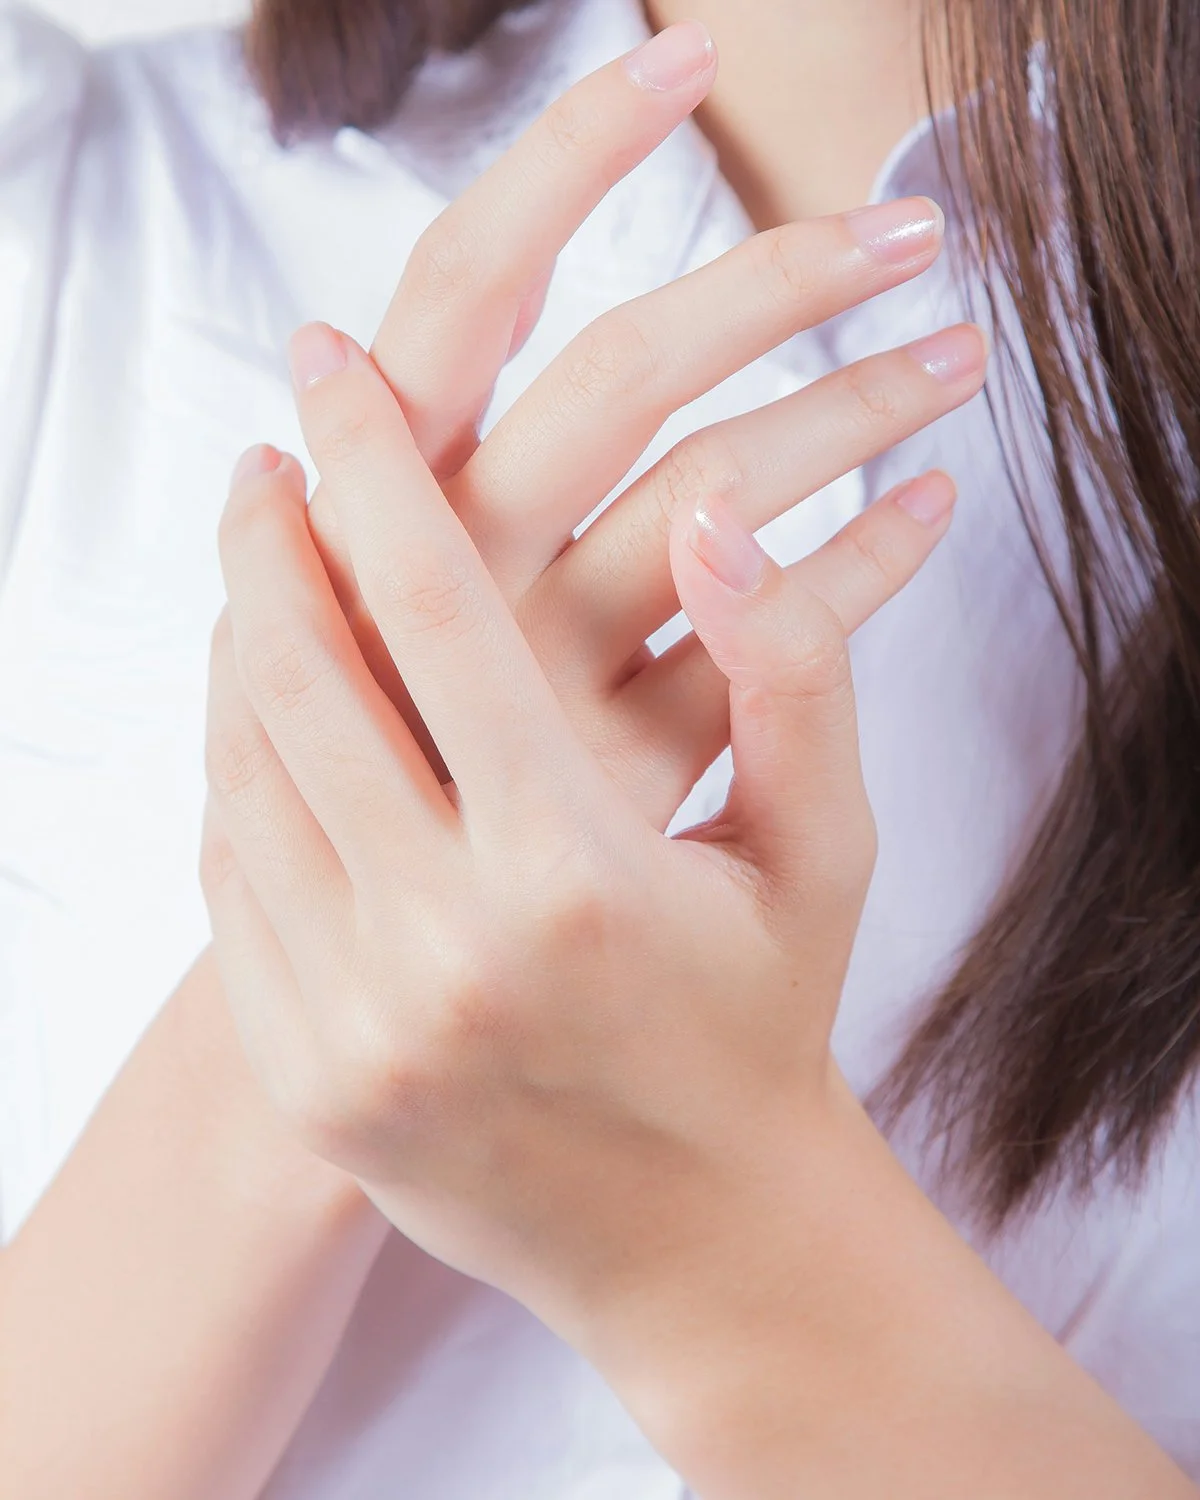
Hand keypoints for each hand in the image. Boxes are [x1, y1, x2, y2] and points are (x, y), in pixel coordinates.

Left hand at [202, 303, 963, 1315]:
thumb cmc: (767, 1027)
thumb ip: (793, 672)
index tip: (328, 362)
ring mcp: (353, 1026)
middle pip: (298, 676)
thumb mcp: (825, 853)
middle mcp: (440, 949)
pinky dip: (238, 770)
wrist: (701, 1245)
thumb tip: (720, 513)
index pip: (432, 610)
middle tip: (266, 456)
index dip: (372, 463)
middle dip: (267, 539)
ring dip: (238, 646)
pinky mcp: (309, 1080)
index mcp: (572, 874)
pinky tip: (271, 715)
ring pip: (242, 773)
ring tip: (262, 569)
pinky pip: (234, 879)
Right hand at [300, 21, 982, 818]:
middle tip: (911, 233)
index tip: (687, 58)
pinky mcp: (620, 767)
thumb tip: (410, 304)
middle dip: (776, 278)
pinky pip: (773, 646)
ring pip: (721, 499)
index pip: (470, 282)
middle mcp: (452, 569)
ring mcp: (542, 674)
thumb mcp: (344, 571)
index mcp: (378, 491)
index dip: (568, 157)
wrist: (366, 923)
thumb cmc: (368, 717)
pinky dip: (868, 567)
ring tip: (956, 358)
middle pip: (622, 374)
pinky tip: (932, 515)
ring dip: (853, 410)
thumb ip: (389, 458)